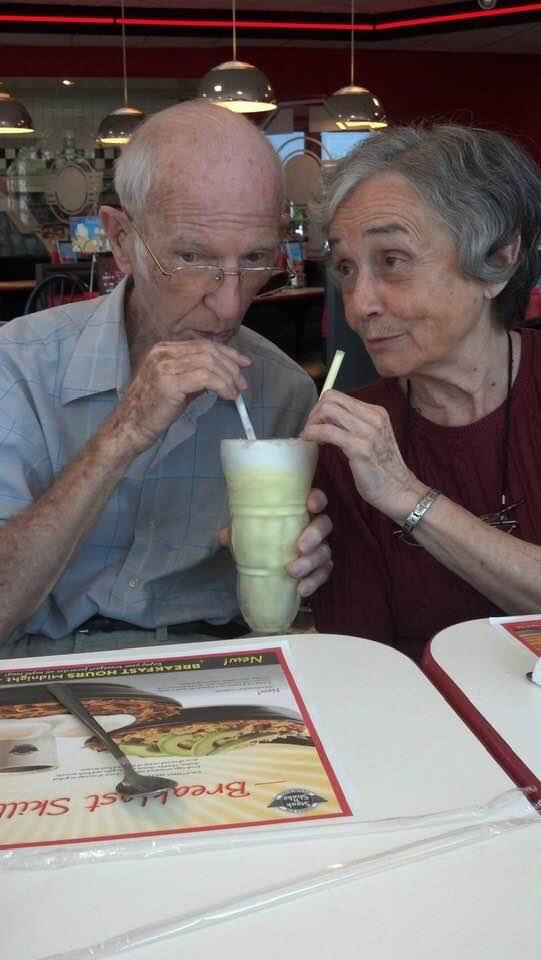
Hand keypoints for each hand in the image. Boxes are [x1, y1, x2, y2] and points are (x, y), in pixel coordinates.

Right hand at [107, 339, 250, 456]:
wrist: (130, 427)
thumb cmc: (152, 410)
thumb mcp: (177, 386)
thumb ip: (196, 376)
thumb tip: (222, 374)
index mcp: (164, 349)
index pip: (203, 345)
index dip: (227, 353)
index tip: (243, 364)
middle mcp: (163, 352)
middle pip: (209, 351)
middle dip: (231, 366)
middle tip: (242, 384)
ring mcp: (164, 365)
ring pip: (209, 362)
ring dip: (228, 378)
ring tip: (234, 393)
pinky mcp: (169, 382)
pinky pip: (205, 377)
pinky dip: (221, 385)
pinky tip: (226, 395)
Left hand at [219, 489, 332, 598]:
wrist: (265, 567)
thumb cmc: (261, 540)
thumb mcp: (247, 535)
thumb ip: (237, 533)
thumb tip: (223, 536)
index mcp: (298, 512)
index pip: (315, 499)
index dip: (317, 500)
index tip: (311, 505)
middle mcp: (313, 528)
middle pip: (324, 525)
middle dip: (314, 535)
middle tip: (300, 547)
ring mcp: (320, 549)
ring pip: (325, 552)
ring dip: (310, 563)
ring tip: (292, 573)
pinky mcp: (320, 569)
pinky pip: (323, 574)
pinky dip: (313, 582)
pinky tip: (301, 590)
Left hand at [303, 390, 423, 519]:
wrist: (400, 491)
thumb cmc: (383, 470)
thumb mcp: (372, 439)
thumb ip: (355, 426)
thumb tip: (328, 421)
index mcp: (376, 412)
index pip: (339, 397)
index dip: (321, 409)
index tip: (317, 425)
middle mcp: (373, 416)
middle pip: (331, 398)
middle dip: (314, 413)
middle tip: (310, 431)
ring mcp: (368, 431)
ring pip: (328, 410)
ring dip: (312, 423)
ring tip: (310, 438)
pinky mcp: (360, 447)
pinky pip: (327, 431)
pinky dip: (313, 434)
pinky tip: (311, 443)